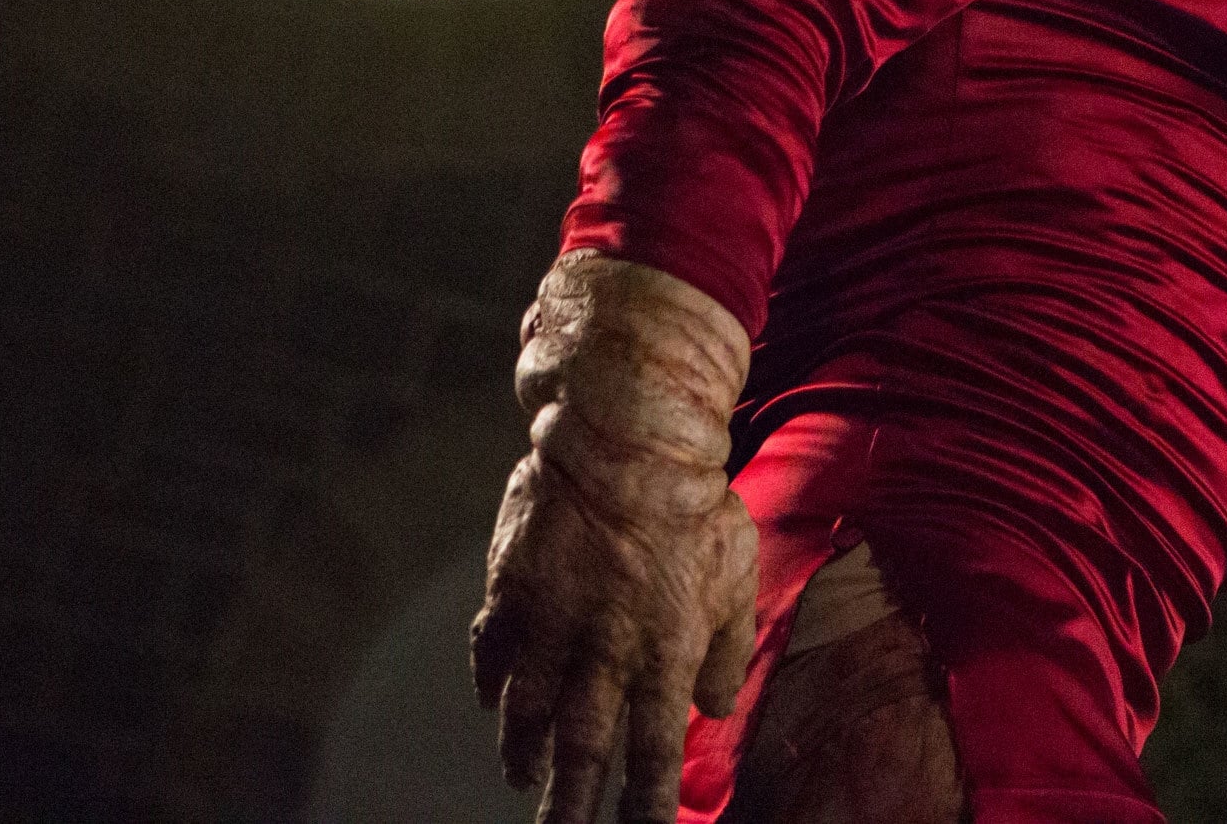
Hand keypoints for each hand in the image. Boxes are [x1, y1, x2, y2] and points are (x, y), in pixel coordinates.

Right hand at [473, 253, 759, 823]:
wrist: (628, 439)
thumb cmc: (695, 505)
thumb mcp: (736, 576)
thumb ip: (725, 649)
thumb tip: (712, 705)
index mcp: (662, 654)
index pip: (652, 752)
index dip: (644, 803)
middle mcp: (602, 651)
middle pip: (581, 749)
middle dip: (570, 803)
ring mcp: (550, 622)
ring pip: (528, 711)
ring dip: (525, 751)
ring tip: (523, 777)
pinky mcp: (511, 588)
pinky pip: (492, 652)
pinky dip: (490, 684)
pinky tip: (492, 703)